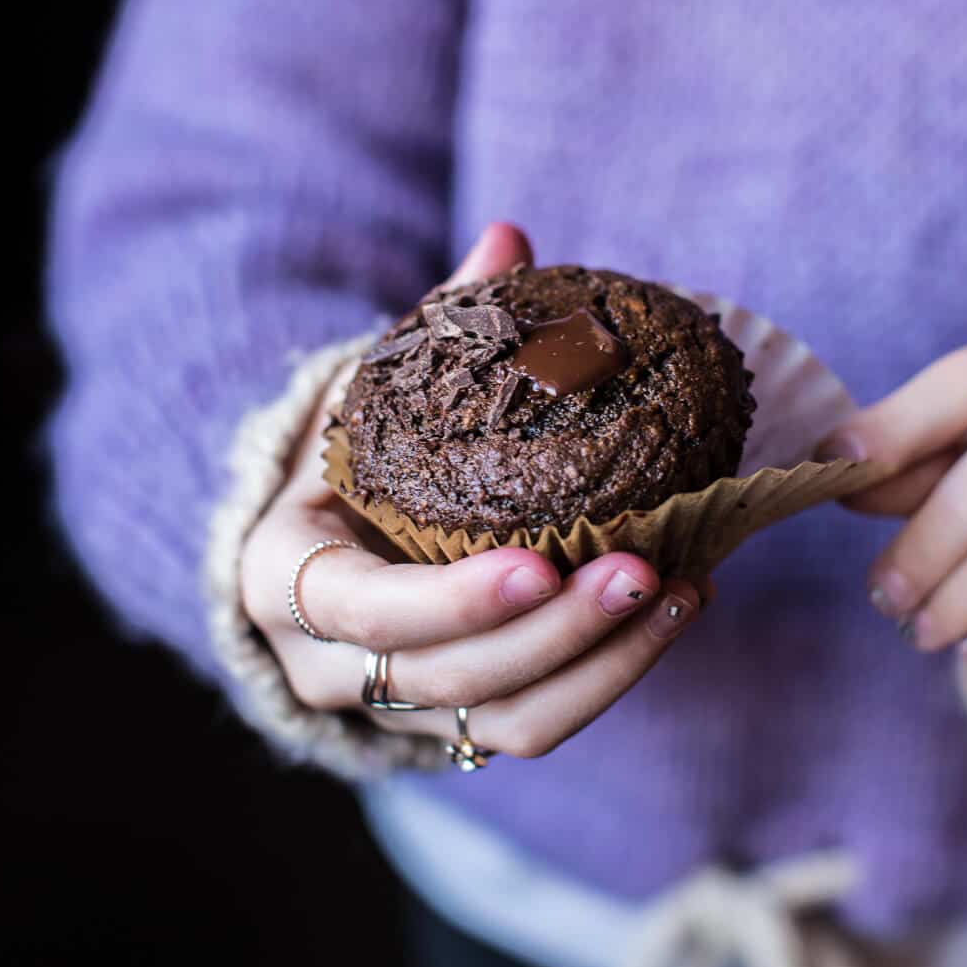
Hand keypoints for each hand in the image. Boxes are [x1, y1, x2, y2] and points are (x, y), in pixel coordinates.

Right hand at [240, 221, 700, 759]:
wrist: (311, 556)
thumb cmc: (346, 464)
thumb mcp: (368, 399)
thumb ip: (435, 326)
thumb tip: (509, 236)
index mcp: (283, 579)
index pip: (364, 610)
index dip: (454, 600)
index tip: (538, 563)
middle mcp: (328, 664)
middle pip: (449, 676)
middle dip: (555, 632)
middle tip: (642, 568)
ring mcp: (397, 709)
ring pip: (508, 720)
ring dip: (605, 663)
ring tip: (683, 588)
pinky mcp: (459, 729)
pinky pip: (540, 723)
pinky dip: (615, 675)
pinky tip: (678, 607)